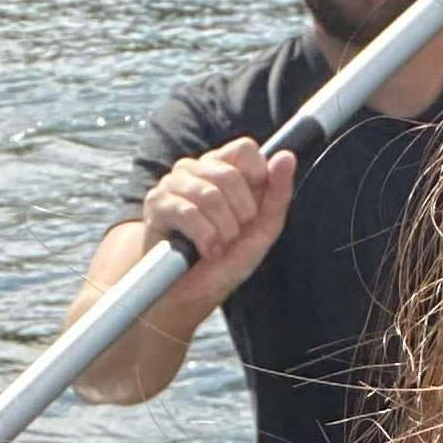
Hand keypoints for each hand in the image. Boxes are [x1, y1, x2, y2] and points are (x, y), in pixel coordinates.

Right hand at [141, 139, 296, 314]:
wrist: (191, 294)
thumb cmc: (226, 260)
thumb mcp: (262, 230)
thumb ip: (277, 194)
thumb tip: (286, 156)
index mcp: (224, 168)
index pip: (244, 149)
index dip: (256, 178)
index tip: (253, 209)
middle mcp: (196, 169)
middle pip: (229, 174)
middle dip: (241, 215)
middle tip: (234, 236)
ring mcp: (173, 183)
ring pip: (209, 194)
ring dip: (223, 231)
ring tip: (219, 247)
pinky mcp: (156, 203)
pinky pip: (187, 212)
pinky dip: (205, 238)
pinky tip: (205, 251)